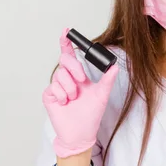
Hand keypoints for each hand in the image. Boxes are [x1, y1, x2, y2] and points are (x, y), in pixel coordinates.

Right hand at [42, 28, 118, 157]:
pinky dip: (62, 95)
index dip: (67, 43)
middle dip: (74, 67)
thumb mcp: (102, 96)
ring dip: (70, 87)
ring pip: (59, 74)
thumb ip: (107, 80)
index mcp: (78, 76)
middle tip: (81, 79)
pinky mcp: (49, 95)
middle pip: (64, 60)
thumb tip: (115, 66)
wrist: (80, 134)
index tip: (66, 31)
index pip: (71, 56)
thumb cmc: (90, 116)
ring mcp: (57, 87)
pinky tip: (65, 103)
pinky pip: (53, 87)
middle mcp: (67, 79)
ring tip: (74, 98)